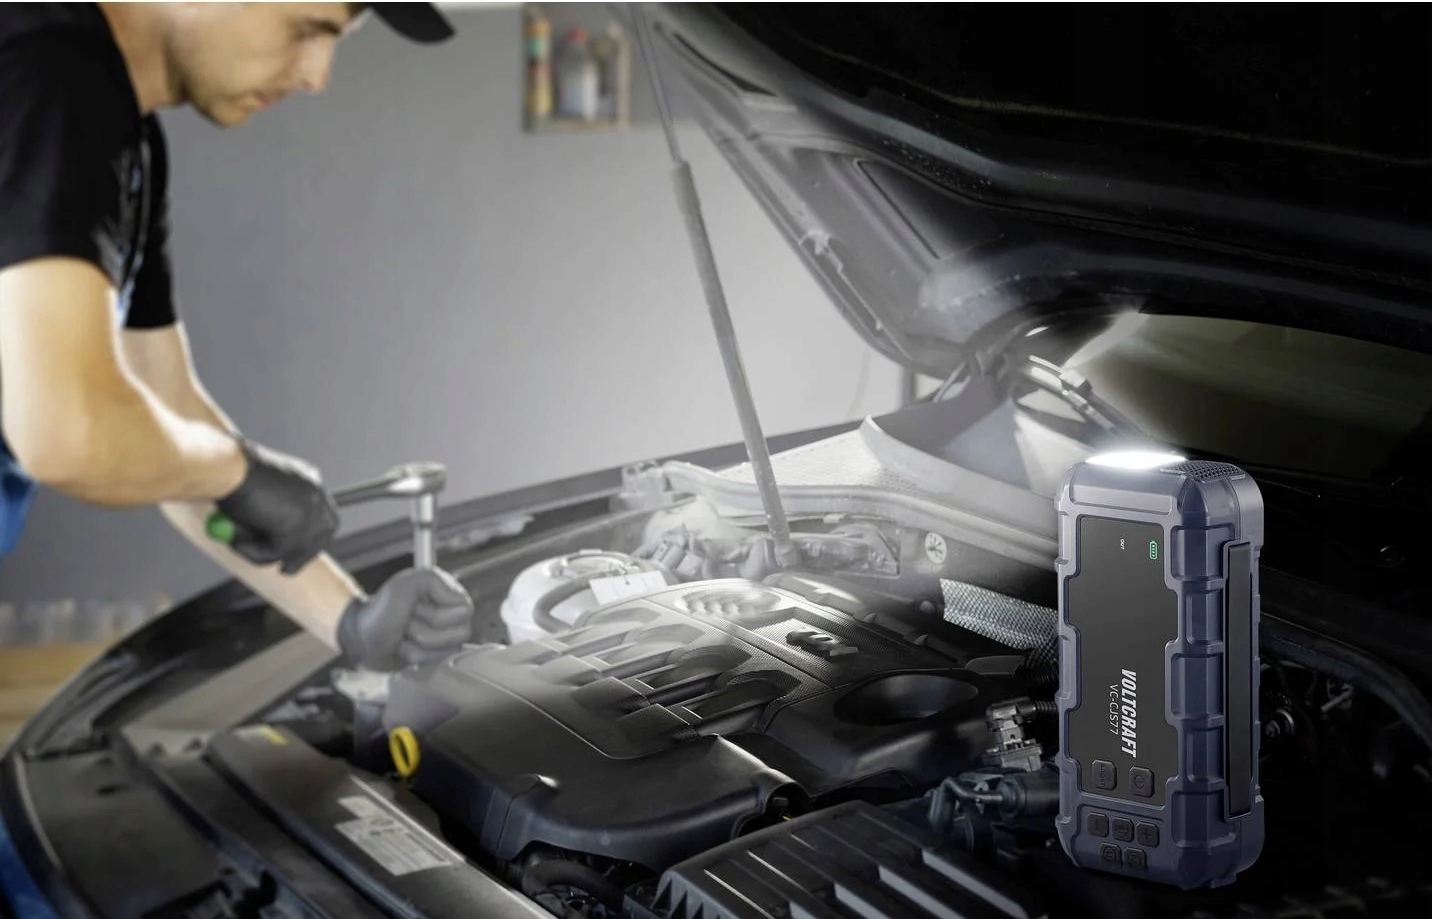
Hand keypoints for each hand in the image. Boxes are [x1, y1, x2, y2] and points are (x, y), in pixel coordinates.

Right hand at [215, 437, 340, 573]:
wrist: (226, 467)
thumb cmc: (231, 476)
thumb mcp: (258, 496)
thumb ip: (270, 516)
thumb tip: (269, 542)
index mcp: (309, 480)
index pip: (321, 517)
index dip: (309, 539)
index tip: (293, 554)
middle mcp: (316, 494)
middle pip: (322, 536)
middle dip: (303, 556)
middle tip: (284, 570)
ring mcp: (310, 511)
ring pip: (295, 549)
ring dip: (264, 552)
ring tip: (236, 540)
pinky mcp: (297, 527)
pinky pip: (277, 554)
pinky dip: (253, 552)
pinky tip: (236, 537)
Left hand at [336, 567, 474, 671]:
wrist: (362, 637)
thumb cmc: (381, 610)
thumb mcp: (405, 585)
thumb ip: (433, 581)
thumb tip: (460, 605)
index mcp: (449, 593)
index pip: (465, 610)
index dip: (438, 613)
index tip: (416, 606)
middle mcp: (452, 615)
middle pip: (459, 632)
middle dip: (425, 630)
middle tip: (407, 621)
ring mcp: (445, 637)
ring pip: (447, 650)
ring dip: (418, 644)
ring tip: (404, 634)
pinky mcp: (436, 656)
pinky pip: (436, 662)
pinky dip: (415, 656)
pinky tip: (405, 647)